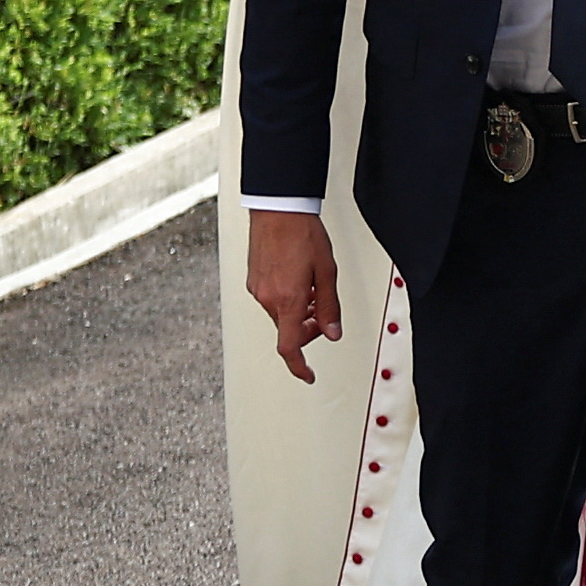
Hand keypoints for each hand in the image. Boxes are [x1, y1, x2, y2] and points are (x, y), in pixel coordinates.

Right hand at [247, 209, 340, 381]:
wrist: (278, 210)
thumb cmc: (304, 236)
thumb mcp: (328, 273)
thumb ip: (330, 307)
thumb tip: (333, 333)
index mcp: (287, 300)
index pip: (289, 346)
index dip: (299, 366)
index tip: (309, 375)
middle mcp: (267, 298)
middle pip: (288, 330)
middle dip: (308, 330)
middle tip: (324, 315)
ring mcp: (257, 289)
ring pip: (281, 315)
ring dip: (300, 313)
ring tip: (315, 289)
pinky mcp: (253, 281)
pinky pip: (273, 300)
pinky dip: (289, 301)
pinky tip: (300, 281)